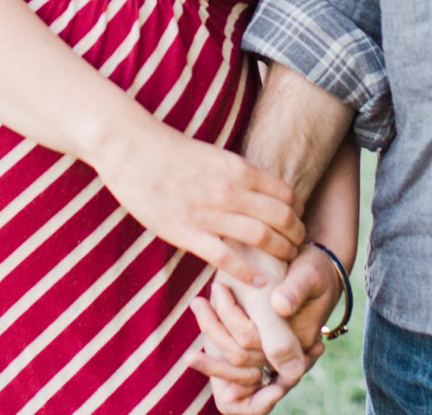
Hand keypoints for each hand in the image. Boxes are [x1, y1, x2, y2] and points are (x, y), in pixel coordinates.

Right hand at [91, 120, 305, 288]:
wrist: (133, 150)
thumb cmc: (172, 151)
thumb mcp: (215, 154)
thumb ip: (237, 174)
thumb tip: (258, 191)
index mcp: (239, 169)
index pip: (285, 194)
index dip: (297, 210)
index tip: (296, 220)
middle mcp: (231, 191)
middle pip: (281, 218)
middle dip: (296, 234)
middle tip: (298, 244)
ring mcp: (210, 213)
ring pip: (261, 238)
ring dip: (280, 252)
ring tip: (285, 261)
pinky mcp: (188, 233)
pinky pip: (226, 258)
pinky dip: (247, 273)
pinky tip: (258, 280)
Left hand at [190, 241, 344, 405]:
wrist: (317, 265)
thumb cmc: (315, 266)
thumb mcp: (309, 274)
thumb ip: (295, 291)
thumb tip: (280, 306)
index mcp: (298, 342)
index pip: (254, 348)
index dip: (227, 340)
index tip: (200, 334)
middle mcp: (284, 352)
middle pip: (240, 358)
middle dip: (214, 333)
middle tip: (197, 301)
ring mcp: (272, 347)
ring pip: (235, 356)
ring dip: (212, 332)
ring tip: (198, 302)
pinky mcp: (262, 337)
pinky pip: (235, 348)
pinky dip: (216, 335)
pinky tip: (200, 315)